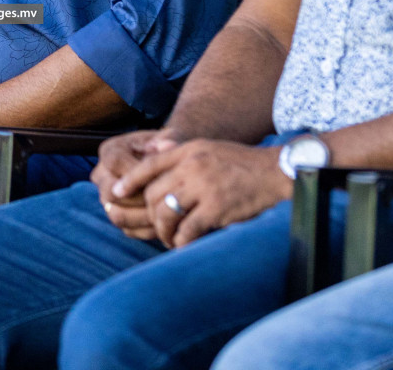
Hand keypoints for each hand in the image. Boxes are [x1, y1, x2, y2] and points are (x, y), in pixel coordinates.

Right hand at [90, 129, 180, 238]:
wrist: (169, 165)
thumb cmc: (169, 150)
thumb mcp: (171, 139)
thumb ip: (169, 141)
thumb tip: (168, 145)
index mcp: (110, 151)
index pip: (115, 162)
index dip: (138, 172)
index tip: (163, 176)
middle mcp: (102, 175)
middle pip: (111, 193)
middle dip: (141, 199)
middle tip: (166, 200)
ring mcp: (106, 198)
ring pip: (117, 215)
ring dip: (144, 218)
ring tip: (167, 214)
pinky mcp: (118, 216)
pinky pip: (128, 229)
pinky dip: (148, 229)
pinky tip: (167, 223)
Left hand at [115, 139, 290, 248]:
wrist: (277, 172)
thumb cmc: (243, 164)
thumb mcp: (210, 148)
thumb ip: (183, 154)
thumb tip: (152, 154)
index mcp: (189, 150)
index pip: (149, 164)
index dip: (129, 179)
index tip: (115, 192)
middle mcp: (192, 166)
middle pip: (153, 194)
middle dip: (149, 214)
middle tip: (155, 227)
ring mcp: (204, 187)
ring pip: (166, 213)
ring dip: (164, 231)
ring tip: (170, 239)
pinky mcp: (216, 209)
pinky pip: (187, 230)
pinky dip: (182, 241)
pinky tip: (184, 245)